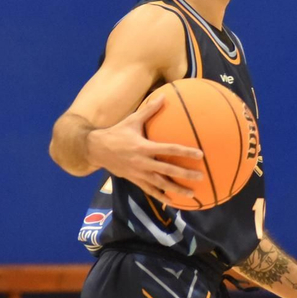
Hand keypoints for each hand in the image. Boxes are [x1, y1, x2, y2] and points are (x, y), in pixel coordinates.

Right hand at [87, 94, 203, 203]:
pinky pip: (150, 190)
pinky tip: (172, 202)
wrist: (96, 149)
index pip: (168, 149)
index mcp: (143, 147)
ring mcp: (138, 173)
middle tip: (200, 177)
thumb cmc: (116, 133)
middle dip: (185, 174)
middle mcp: (142, 162)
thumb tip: (164, 95)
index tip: (200, 154)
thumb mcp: (132, 120)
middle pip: (168, 170)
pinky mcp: (134, 180)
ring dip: (176, 189)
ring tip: (191, 194)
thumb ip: (149, 110)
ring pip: (160, 184)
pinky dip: (161, 196)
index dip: (185, 152)